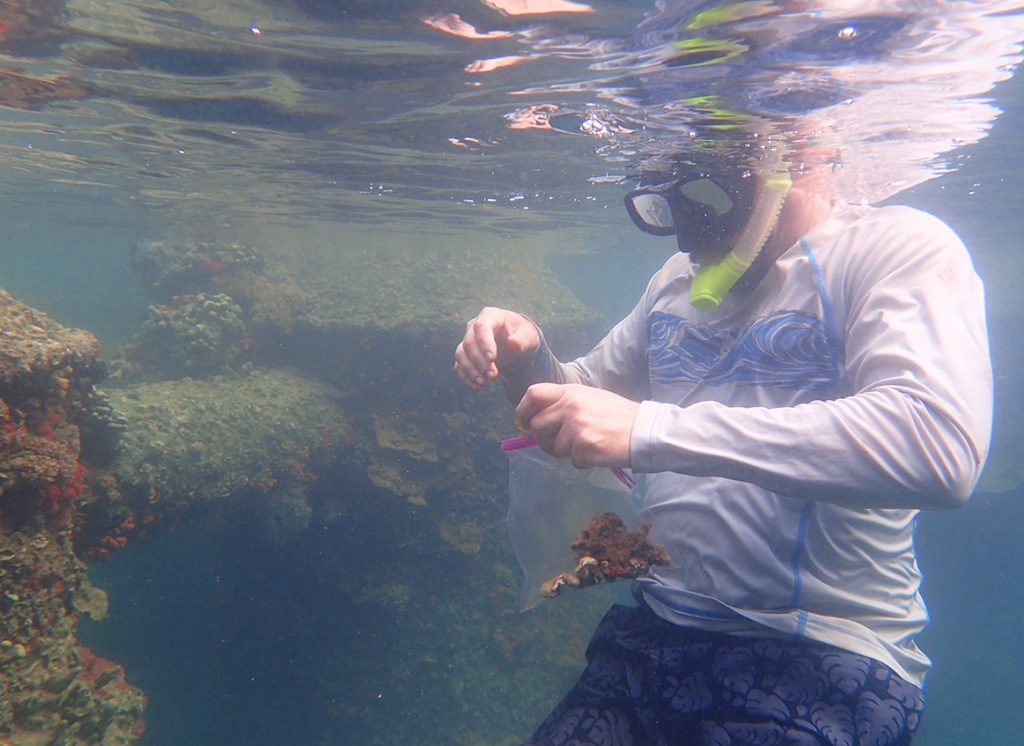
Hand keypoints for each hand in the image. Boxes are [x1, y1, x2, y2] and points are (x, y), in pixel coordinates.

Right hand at [454, 307, 540, 390]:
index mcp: (490, 316)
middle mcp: (474, 326)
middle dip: (479, 361)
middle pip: (469, 343)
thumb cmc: (523, 335)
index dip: (484, 343)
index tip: (492, 358)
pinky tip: (476, 387)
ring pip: (461, 354)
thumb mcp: (529, 335)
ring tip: (484, 383)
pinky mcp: (465, 355)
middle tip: (493, 376)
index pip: (482, 327)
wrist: (515, 342)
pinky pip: (459, 366)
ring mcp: (467, 340)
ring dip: (471, 370)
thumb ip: (523, 339)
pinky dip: (465, 377)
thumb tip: (513, 343)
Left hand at [515, 382, 638, 468]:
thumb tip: (536, 421)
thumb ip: (564, 405)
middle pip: (537, 425)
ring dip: (568, 452)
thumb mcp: (590, 398)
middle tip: (559, 442)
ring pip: (555, 447)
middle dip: (544, 438)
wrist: (644, 430)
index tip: (524, 421)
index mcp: (571, 391)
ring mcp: (577, 427)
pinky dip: (584, 461)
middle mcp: (571, 406)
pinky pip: (573, 460)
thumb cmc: (617, 415)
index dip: (523, 409)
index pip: (534, 394)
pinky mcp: (585, 446)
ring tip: (589, 444)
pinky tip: (599, 452)